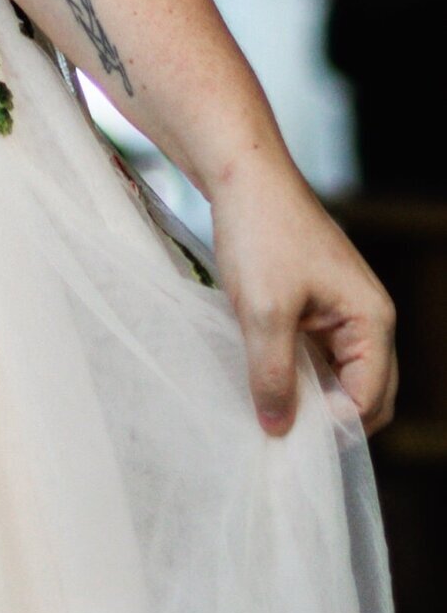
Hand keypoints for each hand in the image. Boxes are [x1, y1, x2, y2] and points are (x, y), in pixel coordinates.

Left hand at [207, 147, 395, 435]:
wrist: (241, 172)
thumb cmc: (260, 233)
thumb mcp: (262, 311)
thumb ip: (273, 374)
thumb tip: (279, 430)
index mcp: (372, 320)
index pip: (369, 399)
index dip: (333, 426)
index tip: (288, 440)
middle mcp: (369, 318)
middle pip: (364, 393)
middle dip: (329, 417)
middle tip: (280, 433)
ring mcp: (343, 309)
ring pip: (337, 374)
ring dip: (310, 393)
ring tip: (268, 407)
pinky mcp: (317, 301)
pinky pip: (317, 352)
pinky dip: (296, 369)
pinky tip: (262, 375)